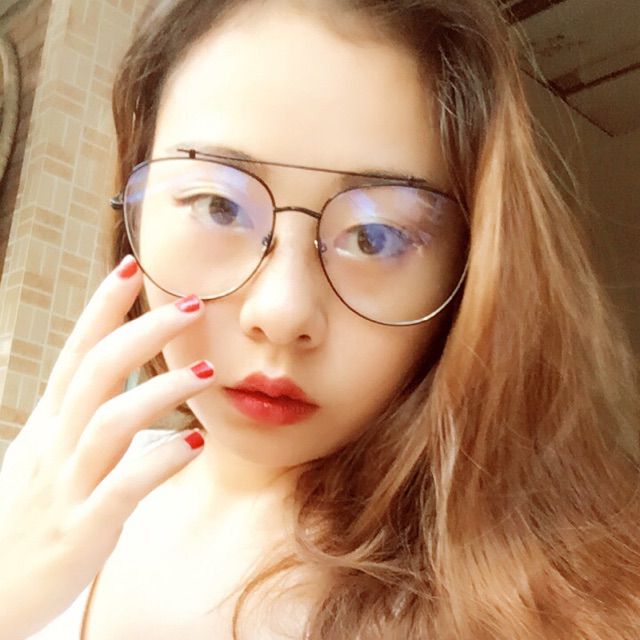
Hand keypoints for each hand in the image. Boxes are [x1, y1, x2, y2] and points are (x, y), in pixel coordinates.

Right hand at [0, 256, 214, 638]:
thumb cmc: (25, 517)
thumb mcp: (45, 457)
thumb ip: (78, 420)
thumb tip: (113, 387)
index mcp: (48, 424)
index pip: (76, 351)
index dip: (102, 307)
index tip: (131, 266)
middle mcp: (54, 446)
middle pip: (96, 371)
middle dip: (145, 332)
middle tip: (194, 305)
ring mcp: (66, 485)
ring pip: (111, 421)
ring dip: (162, 391)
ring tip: (207, 373)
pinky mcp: (83, 528)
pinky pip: (125, 486)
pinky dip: (162, 459)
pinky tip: (197, 444)